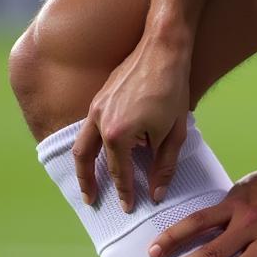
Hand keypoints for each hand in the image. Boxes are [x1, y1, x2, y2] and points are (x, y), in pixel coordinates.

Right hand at [74, 34, 191, 210]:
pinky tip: (100, 152)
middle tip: (91, 201)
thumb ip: (164, 167)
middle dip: (88, 182)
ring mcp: (96, 107)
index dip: (125, 193)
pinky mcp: (99, 97)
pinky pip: (88, 128)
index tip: (128, 208)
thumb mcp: (174, 134)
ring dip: (82, 164)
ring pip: (81, 143)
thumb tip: (157, 194)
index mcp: (118, 134)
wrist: (163, 47)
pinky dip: (90, 145)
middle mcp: (100, 121)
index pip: (119, 173)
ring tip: (88, 182)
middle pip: (85, 159)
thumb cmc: (173, 89)